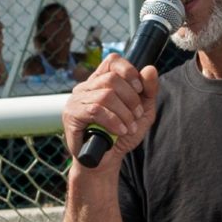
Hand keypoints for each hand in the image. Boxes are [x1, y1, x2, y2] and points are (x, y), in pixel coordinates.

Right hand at [62, 55, 159, 170]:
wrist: (105, 160)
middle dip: (131, 98)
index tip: (139, 90)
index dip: (129, 71)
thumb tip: (150, 68)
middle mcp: (86, 87)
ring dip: (124, 113)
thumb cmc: (121, 135)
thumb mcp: (142, 112)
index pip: (112, 61)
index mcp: (100, 82)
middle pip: (112, 78)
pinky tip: (120, 131)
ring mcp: (76, 100)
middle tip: (135, 116)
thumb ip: (148, 91)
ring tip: (128, 127)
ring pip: (105, 95)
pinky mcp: (71, 114)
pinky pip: (96, 110)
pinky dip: (113, 121)